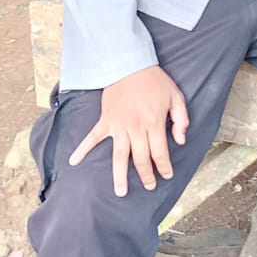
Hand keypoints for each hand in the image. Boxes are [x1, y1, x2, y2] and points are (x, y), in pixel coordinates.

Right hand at [69, 65, 188, 196]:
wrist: (130, 64)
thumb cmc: (154, 80)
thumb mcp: (176, 96)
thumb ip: (181, 119)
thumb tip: (180, 140)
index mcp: (154, 123)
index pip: (159, 152)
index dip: (164, 167)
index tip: (166, 175)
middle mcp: (136, 128)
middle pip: (140, 159)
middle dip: (146, 175)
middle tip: (148, 187)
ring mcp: (118, 125)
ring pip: (119, 156)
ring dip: (119, 175)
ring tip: (120, 192)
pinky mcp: (106, 120)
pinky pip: (93, 137)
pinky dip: (83, 149)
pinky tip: (74, 161)